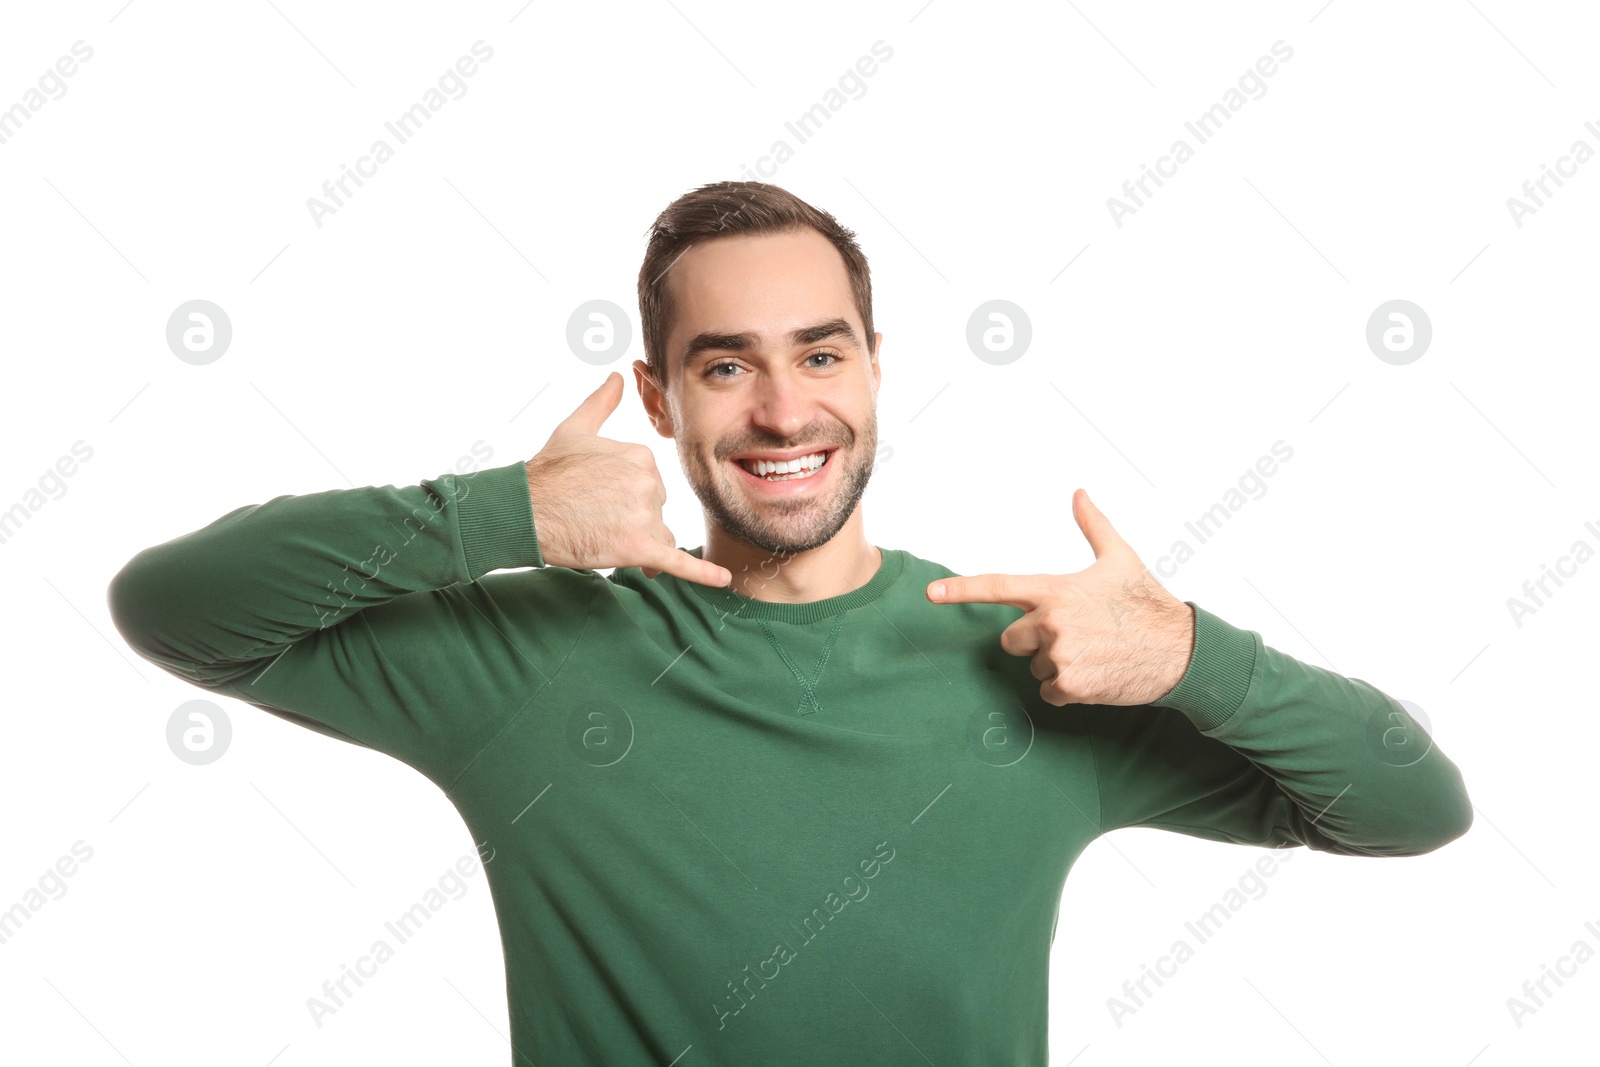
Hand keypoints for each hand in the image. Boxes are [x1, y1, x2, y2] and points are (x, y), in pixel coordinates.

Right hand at [525, 373, 731, 587]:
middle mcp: (649, 483)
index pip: (651, 485)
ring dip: (638, 544)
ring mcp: (644, 515)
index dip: (626, 497)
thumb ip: (602, 403)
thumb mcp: (574, 429)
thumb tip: (618, 376)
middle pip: (656, 512)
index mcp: (642, 456)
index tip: (598, 498)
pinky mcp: (638, 547)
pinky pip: (676, 561)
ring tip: (601, 537)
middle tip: (593, 518)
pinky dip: (703, 573)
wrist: (524, 511)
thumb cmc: (546, 471)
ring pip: (658, 538)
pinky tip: (723, 580)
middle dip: (632, 521)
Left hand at [927, 489, 1194, 706]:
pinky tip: (1096, 674)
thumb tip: (1079, 493)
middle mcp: (1051, 622)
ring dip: (1056, 663)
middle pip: (1010, 639)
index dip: (960, 590)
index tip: (931, 594)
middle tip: (1074, 634)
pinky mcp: (1071, 686)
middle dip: (1033, 639)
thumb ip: (1093, 525)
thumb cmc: (1147, 602)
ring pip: (1034, 666)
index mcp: (1055, 590)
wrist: (1180, 650)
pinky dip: (1068, 688)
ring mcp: (1059, 656)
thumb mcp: (1120, 558)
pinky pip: (1049, 691)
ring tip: (1093, 651)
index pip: (998, 587)